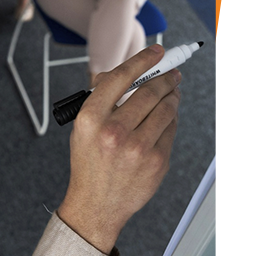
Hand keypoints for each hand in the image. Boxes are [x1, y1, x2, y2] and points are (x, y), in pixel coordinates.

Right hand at [57, 45, 179, 253]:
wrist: (96, 203)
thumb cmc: (89, 161)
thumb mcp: (83, 126)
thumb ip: (101, 98)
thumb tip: (124, 73)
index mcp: (91, 118)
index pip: (121, 78)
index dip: (143, 60)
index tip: (157, 51)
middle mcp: (114, 131)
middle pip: (149, 91)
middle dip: (165, 78)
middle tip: (172, 73)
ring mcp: (138, 148)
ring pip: (166, 109)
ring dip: (172, 97)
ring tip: (171, 94)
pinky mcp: (157, 161)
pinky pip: (171, 130)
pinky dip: (170, 120)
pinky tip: (165, 118)